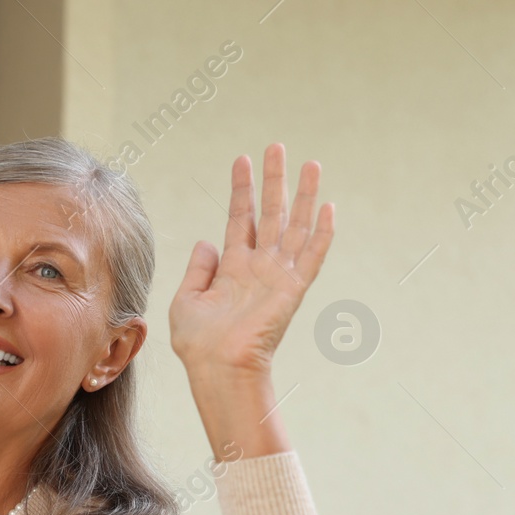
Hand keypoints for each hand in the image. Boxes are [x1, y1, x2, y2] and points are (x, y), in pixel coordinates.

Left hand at [168, 143, 334, 381]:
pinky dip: (321, 233)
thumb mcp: (186, 300)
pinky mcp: (292, 290)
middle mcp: (258, 268)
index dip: (242, 189)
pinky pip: (311, 256)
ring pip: (294, 226)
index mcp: (233, 269)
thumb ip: (197, 269)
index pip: (240, 219)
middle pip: (270, 214)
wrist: (217, 367)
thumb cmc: (199, 344)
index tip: (242, 159)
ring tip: (311, 163)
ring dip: (303, 195)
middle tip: (277, 146)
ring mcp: (277, 277)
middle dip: (274, 180)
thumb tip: (206, 242)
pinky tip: (328, 206)